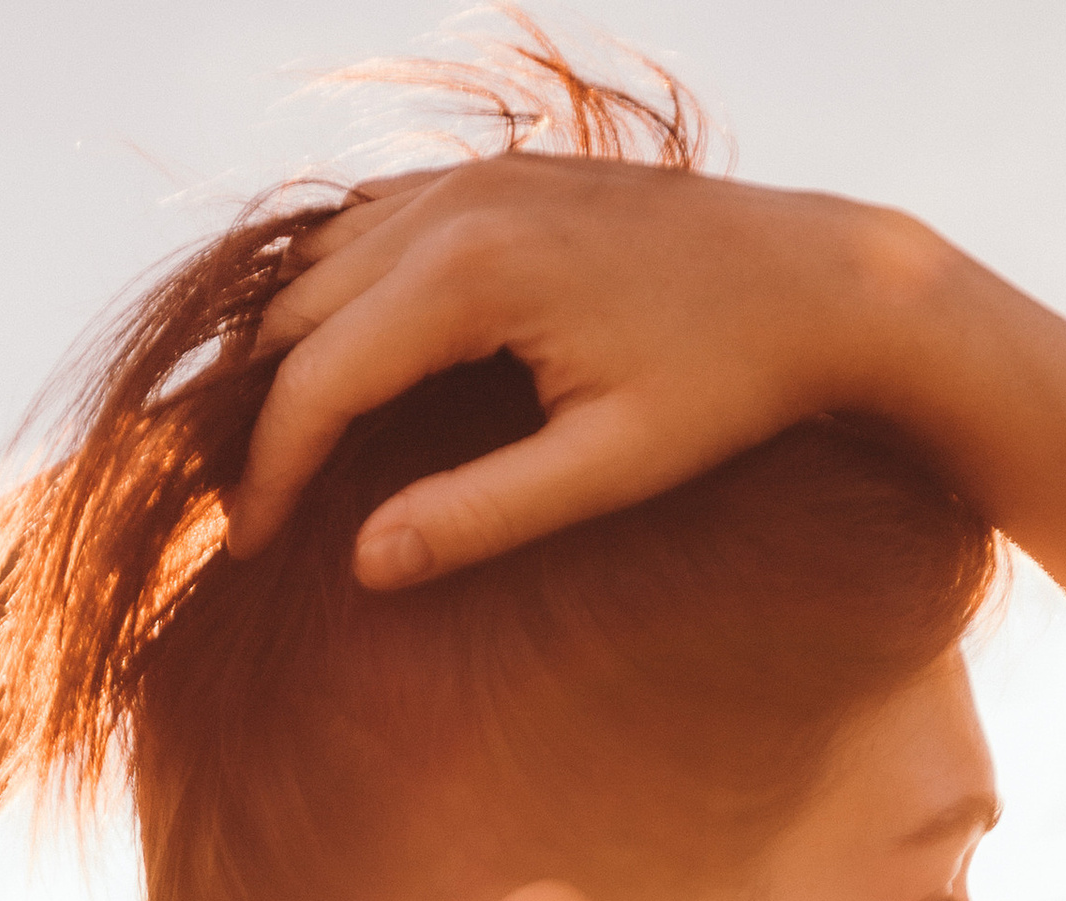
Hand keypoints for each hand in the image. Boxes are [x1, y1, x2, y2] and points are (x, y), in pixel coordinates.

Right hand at [225, 156, 948, 586]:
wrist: (821, 280)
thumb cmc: (727, 388)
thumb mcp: (606, 471)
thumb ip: (479, 516)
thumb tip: (363, 563)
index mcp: (470, 275)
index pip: (315, 381)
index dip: (267, 472)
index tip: (244, 548)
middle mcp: (455, 203)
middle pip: (295, 315)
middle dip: (258, 415)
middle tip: (249, 509)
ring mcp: (475, 174)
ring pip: (321, 262)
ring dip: (287, 352)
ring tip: (278, 450)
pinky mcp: (499, 170)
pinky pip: (372, 224)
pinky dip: (334, 293)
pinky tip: (337, 363)